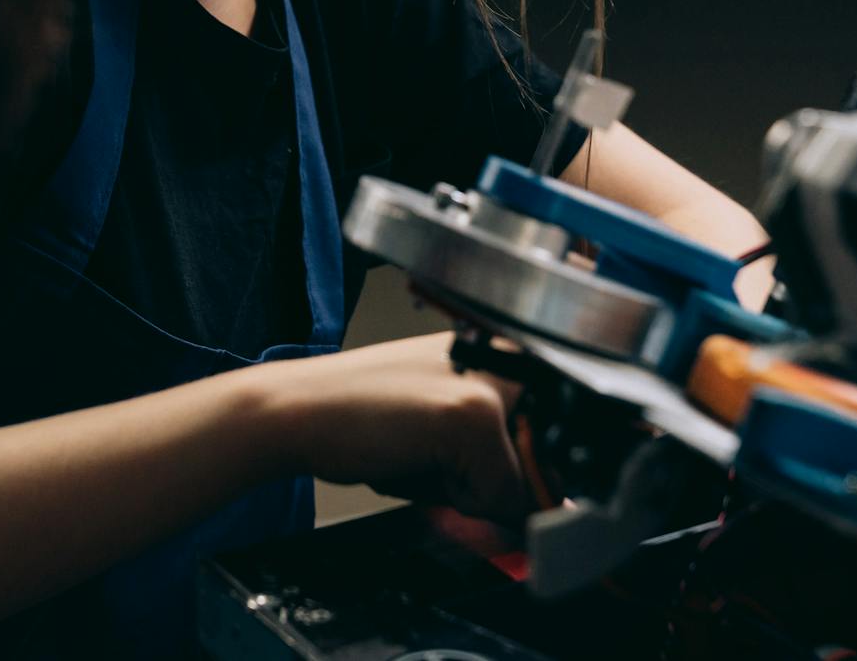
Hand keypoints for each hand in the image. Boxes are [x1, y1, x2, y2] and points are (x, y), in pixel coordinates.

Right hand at [249, 332, 530, 523]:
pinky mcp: (476, 418)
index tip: (469, 456)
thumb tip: (557, 507)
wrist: (299, 409)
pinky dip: (457, 500)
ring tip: (420, 451)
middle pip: (548, 464)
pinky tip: (410, 456)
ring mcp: (495, 385)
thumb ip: (507, 455)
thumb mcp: (449, 422)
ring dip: (473, 492)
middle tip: (431, 449)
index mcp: (507, 349)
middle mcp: (510, 356)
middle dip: (493, 481)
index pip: (557, 438)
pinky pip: (499, 499)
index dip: (518, 467)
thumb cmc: (364, 415)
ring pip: (524, 485)